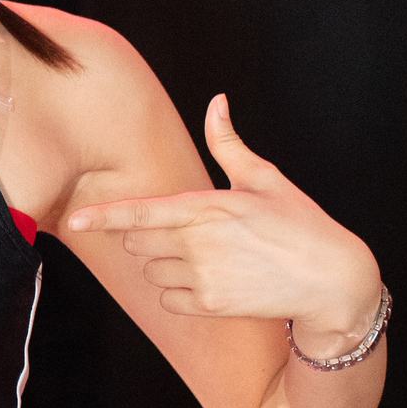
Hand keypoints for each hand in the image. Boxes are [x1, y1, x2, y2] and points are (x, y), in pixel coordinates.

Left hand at [65, 95, 382, 357]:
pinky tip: (212, 282)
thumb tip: (217, 102)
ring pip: (153, 272)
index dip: (103, 217)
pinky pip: (169, 300)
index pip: (140, 214)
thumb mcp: (265, 179)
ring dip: (167, 266)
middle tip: (187, 234)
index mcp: (207, 207)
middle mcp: (199, 243)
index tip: (75, 219)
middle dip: (149, 238)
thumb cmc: (299, 224)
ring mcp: (203, 276)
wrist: (331, 281)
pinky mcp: (210, 305)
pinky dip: (180, 294)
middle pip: (137, 243)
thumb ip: (229, 144)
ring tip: (209, 259)